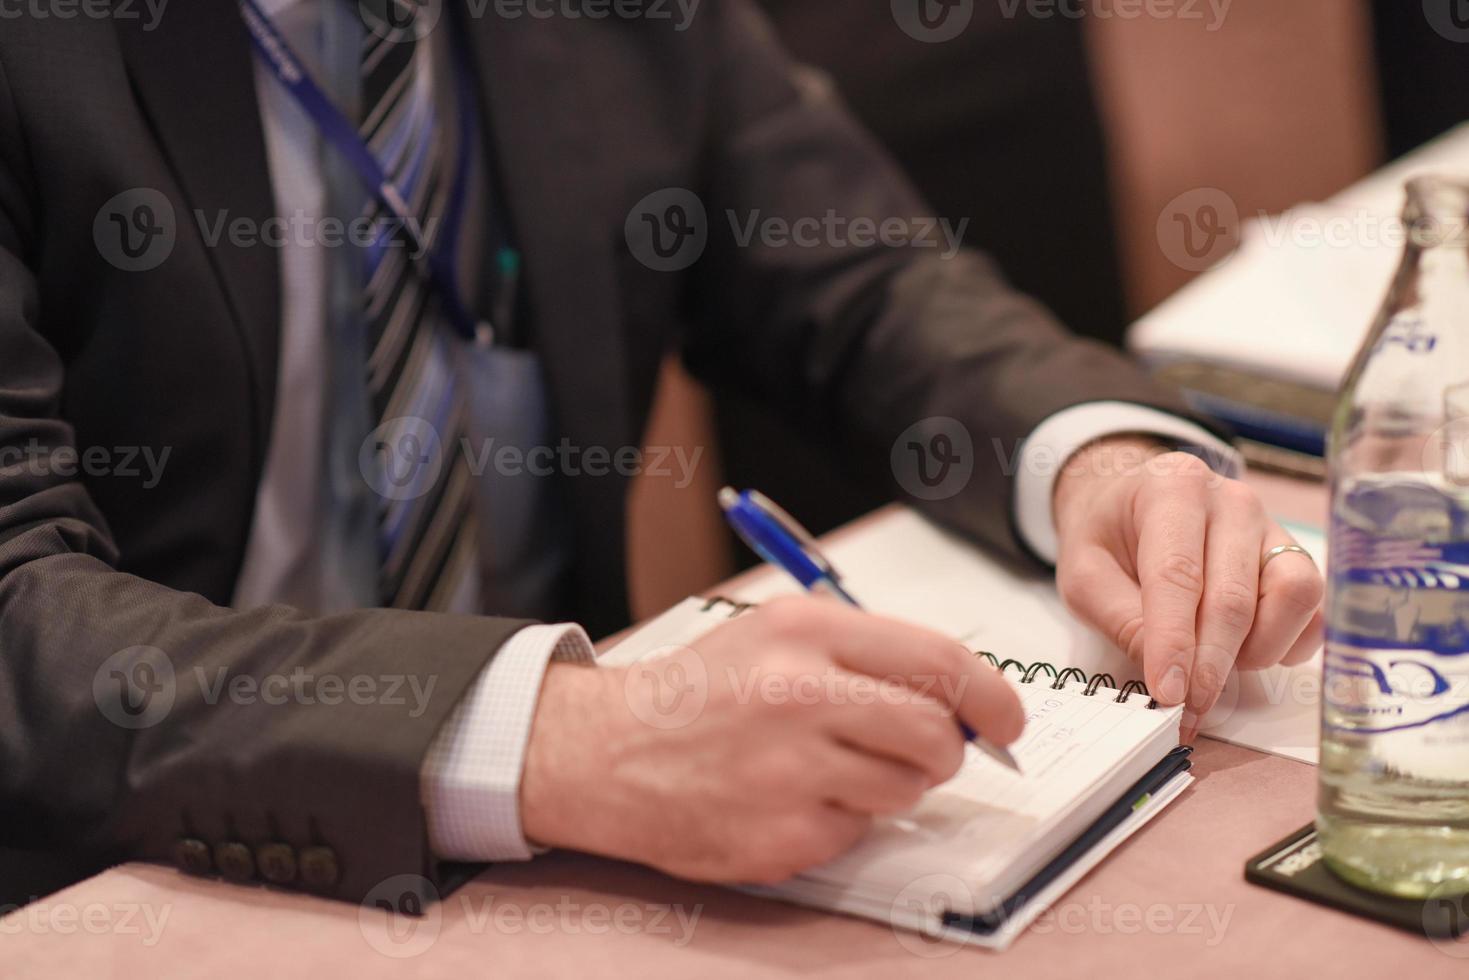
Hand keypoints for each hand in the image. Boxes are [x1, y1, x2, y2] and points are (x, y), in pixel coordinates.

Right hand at [519, 596, 1023, 883]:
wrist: (607, 752)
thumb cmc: (699, 694)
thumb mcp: (775, 635)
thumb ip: (866, 655)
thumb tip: (959, 697)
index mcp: (805, 633)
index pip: (938, 659)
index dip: (990, 694)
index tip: (1006, 719)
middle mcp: (799, 695)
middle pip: (934, 733)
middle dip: (944, 749)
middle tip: (921, 751)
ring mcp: (789, 770)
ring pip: (905, 790)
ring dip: (888, 786)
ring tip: (830, 768)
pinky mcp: (781, 834)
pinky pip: (856, 833)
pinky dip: (840, 821)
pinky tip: (791, 798)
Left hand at [1052, 437, 1323, 738]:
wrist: (1129, 498)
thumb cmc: (1107, 535)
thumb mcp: (1085, 573)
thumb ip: (1120, 619)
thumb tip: (1166, 676)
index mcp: (1172, 491)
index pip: (1178, 575)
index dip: (1174, 642)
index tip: (1169, 693)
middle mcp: (1231, 502)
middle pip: (1233, 597)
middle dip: (1211, 665)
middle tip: (1188, 708)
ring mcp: (1270, 526)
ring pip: (1291, 597)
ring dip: (1257, 649)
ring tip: (1215, 665)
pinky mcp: (1293, 555)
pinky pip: (1312, 608)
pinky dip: (1287, 642)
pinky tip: (1247, 651)